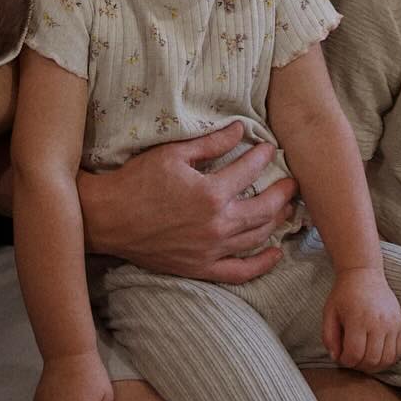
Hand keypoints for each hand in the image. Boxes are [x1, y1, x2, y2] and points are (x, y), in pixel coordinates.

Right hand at [78, 125, 293, 283]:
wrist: (108, 218)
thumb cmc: (136, 182)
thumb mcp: (172, 154)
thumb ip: (210, 143)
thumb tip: (240, 129)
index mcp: (210, 193)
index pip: (248, 171)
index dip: (262, 157)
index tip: (269, 148)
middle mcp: (217, 224)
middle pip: (264, 209)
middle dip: (283, 193)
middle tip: (292, 182)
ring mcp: (211, 249)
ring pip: (258, 237)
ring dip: (277, 222)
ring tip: (287, 209)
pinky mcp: (201, 268)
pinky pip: (241, 272)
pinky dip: (262, 264)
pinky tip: (275, 253)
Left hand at [322, 267, 400, 371]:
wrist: (364, 274)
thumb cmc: (344, 294)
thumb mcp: (329, 312)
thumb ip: (328, 337)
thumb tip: (335, 357)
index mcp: (358, 319)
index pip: (354, 353)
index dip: (346, 361)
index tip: (341, 357)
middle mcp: (378, 323)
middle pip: (372, 360)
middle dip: (359, 366)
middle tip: (352, 359)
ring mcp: (392, 324)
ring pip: (387, 359)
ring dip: (375, 366)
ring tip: (364, 359)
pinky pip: (399, 351)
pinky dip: (389, 359)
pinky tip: (377, 354)